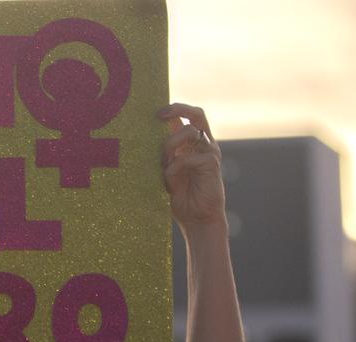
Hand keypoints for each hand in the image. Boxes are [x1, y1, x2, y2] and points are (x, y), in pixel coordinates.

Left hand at [158, 103, 225, 238]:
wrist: (198, 219)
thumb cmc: (181, 197)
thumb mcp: (167, 171)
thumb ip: (164, 155)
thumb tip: (144, 136)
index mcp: (193, 145)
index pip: (187, 117)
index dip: (174, 110)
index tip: (156, 113)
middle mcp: (204, 144)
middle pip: (197, 114)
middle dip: (178, 108)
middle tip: (160, 114)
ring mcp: (210, 152)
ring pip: (189, 132)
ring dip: (170, 145)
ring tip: (164, 164)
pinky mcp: (212, 163)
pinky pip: (186, 157)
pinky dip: (174, 168)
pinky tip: (170, 180)